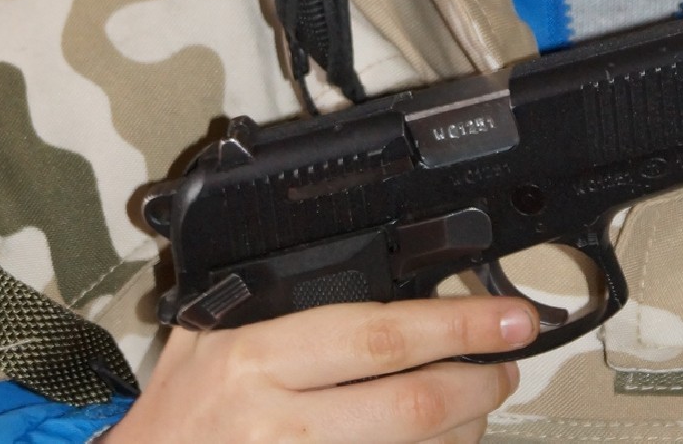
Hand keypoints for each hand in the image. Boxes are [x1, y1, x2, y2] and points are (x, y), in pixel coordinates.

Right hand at [106, 295, 537, 443]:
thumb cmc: (173, 416)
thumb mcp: (202, 337)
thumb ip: (263, 296)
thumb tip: (347, 256)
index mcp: (254, 358)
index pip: (375, 336)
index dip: (452, 327)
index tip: (504, 316)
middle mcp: (276, 424)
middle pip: (409, 408)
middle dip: (476, 384)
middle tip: (509, 363)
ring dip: (461, 435)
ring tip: (482, 406)